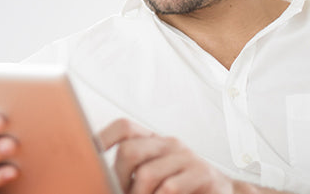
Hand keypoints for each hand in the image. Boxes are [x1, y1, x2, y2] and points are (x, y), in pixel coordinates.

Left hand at [98, 119, 235, 193]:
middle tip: (121, 192)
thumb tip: (100, 177)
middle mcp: (170, 144)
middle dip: (119, 178)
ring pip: (148, 175)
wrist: (224, 193)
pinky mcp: (204, 176)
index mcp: (153, 141)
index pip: (124, 127)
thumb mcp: (154, 174)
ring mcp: (188, 158)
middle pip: (130, 151)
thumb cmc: (182, 187)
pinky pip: (170, 187)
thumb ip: (132, 172)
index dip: (103, 138)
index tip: (90, 153)